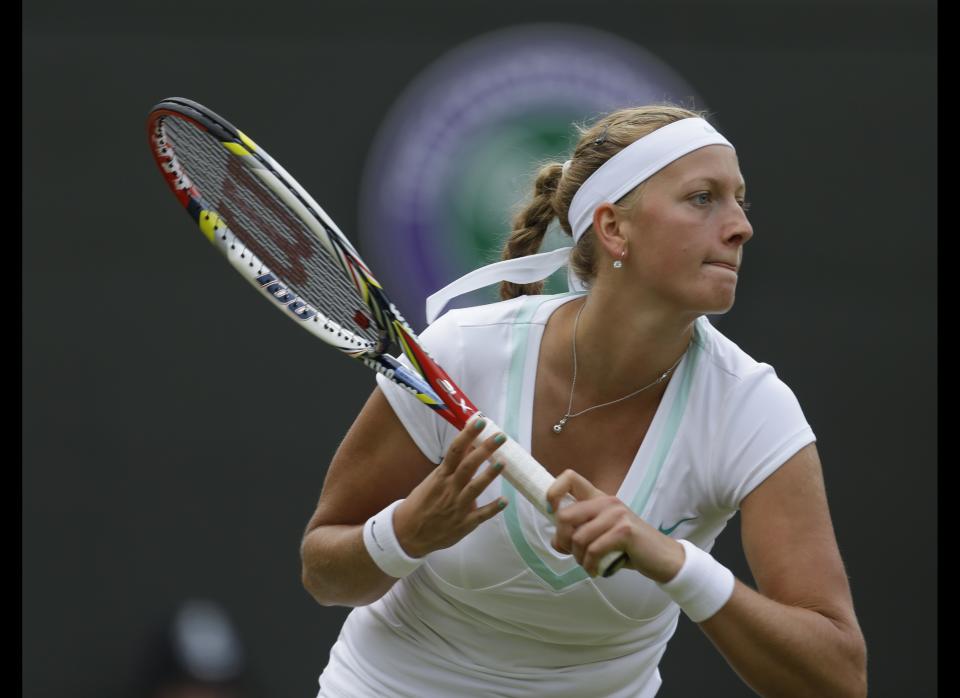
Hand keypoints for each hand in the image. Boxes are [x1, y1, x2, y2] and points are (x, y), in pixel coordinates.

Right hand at [393, 418, 507, 557]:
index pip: (455, 451)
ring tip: (503, 462)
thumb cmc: (421, 504)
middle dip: (484, 450)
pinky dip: (493, 508)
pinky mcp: (464, 524)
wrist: (408, 534)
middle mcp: (449, 489)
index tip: (480, 422)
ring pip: (475, 488)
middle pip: (468, 466)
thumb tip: (470, 446)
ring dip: (489, 475)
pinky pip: (481, 515)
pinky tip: (504, 501)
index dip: (468, 435)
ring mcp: (457, 507)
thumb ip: (452, 467)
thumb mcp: (433, 481)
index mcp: (440, 476)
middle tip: (500, 436)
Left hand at [546, 469, 684, 580]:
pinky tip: (597, 570)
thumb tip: (556, 541)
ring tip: (589, 565)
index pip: (569, 478)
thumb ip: (577, 534)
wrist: (662, 558)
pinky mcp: (624, 531)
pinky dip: (590, 565)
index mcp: (598, 497)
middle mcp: (606, 501)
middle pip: (564, 515)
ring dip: (579, 558)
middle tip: (574, 554)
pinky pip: (593, 550)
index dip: (553, 493)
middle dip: (563, 540)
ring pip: (578, 538)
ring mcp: (616, 514)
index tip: (551, 512)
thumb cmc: (628, 547)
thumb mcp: (600, 537)